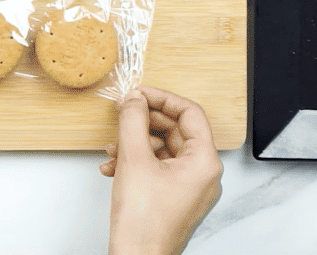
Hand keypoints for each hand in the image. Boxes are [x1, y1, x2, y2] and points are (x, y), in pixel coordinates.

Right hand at [101, 87, 222, 254]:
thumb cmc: (143, 223)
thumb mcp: (134, 159)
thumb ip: (133, 121)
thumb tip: (134, 99)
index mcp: (204, 162)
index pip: (190, 113)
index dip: (162, 98)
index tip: (138, 94)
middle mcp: (203, 174)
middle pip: (175, 130)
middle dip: (144, 122)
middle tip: (122, 114)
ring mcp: (189, 188)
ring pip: (163, 149)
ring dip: (135, 143)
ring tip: (112, 150)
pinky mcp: (174, 198)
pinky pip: (158, 168)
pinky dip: (136, 162)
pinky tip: (113, 168)